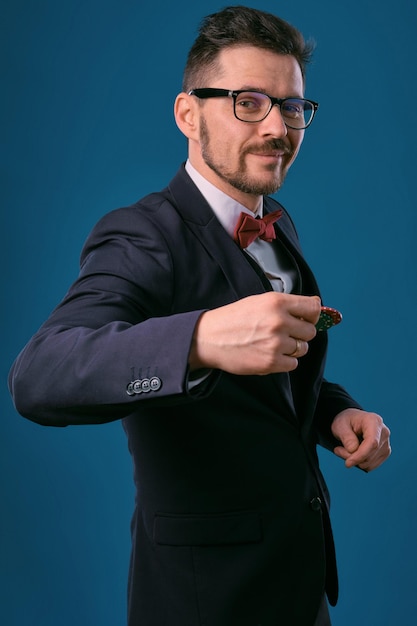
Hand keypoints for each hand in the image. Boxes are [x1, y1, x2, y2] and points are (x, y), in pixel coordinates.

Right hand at [189, 292, 320, 374]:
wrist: (210, 339)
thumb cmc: (233, 319)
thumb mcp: (259, 301)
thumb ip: (285, 305)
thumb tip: (315, 310)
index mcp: (277, 302)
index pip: (314, 308)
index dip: (312, 315)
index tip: (305, 319)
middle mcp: (278, 321)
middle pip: (310, 331)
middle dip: (300, 333)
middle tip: (284, 333)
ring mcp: (275, 343)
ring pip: (303, 348)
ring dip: (292, 348)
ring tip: (273, 344)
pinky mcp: (270, 362)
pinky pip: (293, 364)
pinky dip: (284, 361)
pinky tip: (270, 354)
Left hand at [331, 408, 390, 471]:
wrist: (351, 421)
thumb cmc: (346, 421)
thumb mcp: (340, 425)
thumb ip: (346, 437)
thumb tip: (353, 450)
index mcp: (374, 421)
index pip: (372, 442)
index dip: (360, 455)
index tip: (347, 463)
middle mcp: (383, 432)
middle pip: (370, 454)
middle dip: (352, 457)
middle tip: (338, 450)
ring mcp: (386, 443)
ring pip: (370, 462)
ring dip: (355, 460)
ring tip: (344, 449)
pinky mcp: (384, 452)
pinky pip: (371, 466)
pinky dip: (360, 463)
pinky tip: (353, 453)